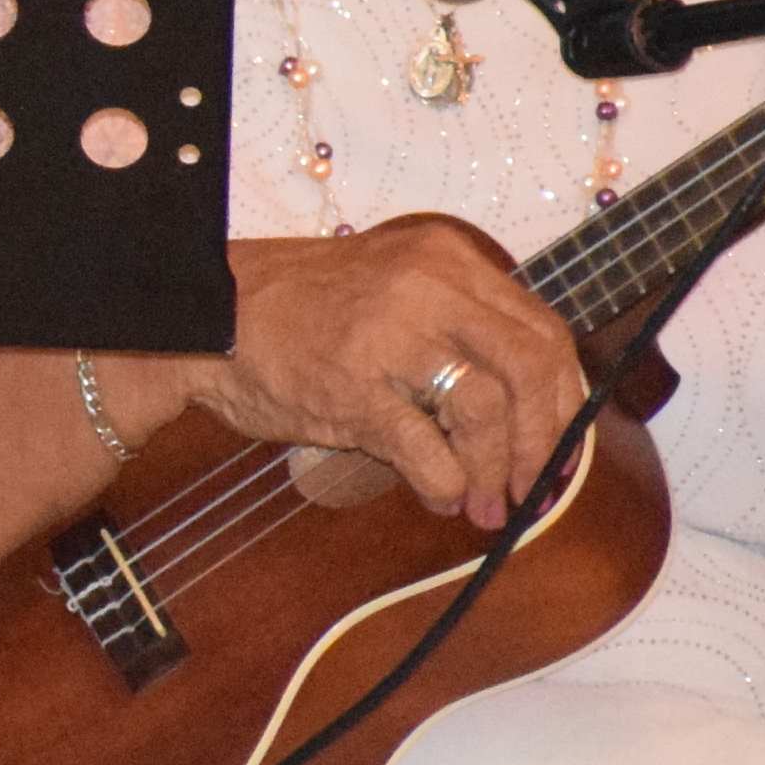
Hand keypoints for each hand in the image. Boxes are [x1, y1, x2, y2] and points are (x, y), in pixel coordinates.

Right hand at [178, 219, 589, 527]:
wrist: (201, 319)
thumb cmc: (294, 312)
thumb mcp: (391, 288)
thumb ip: (453, 326)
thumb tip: (522, 408)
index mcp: (445, 260)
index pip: (540, 330)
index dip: (562, 398)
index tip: (560, 443)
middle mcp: (428, 287)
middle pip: (530, 367)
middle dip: (542, 440)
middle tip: (536, 484)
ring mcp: (390, 335)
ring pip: (485, 410)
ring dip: (495, 471)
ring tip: (485, 505)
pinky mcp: (352, 386)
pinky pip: (425, 448)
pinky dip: (444, 483)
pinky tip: (439, 496)